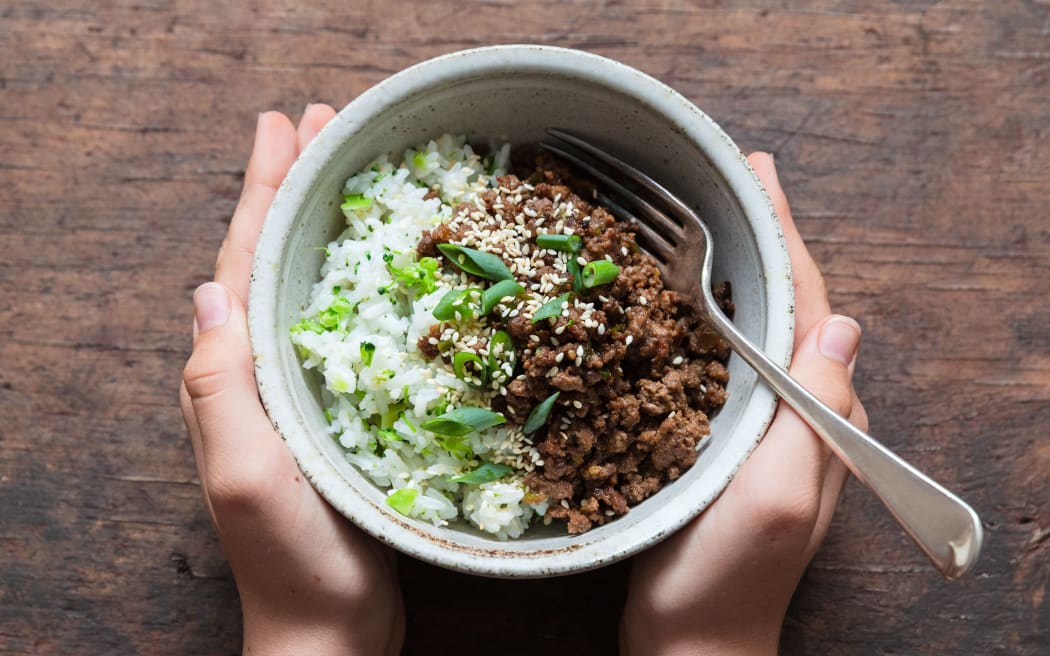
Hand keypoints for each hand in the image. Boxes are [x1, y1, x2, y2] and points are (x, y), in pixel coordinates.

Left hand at [180, 107, 404, 655]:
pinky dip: (360, 279)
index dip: (262, 192)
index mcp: (232, 375)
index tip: (284, 127)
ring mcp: (300, 389)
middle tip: (322, 123)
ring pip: (309, 285)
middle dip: (292, 187)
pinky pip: (346, 326)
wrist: (332, 625)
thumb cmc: (290, 557)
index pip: (242, 264)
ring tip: (348, 169)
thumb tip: (207, 289)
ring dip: (325, 221)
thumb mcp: (243, 472)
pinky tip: (385, 261)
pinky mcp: (341, 409)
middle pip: (273, 259)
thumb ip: (219, 385)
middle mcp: (259, 372)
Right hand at [620, 153, 867, 655]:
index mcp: (819, 413)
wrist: (690, 639)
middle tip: (726, 179)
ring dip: (733, 269)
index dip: (786, 235)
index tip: (757, 175)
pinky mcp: (721, 441)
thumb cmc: (730, 574)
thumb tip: (841, 324)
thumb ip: (815, 413)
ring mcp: (760, 426)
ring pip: (752, 328)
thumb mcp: (779, 495)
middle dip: (761, 238)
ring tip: (700, 218)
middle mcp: (798, 411)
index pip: (810, 304)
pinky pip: (720, 361)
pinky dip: (703, 316)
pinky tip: (674, 297)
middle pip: (785, 305)